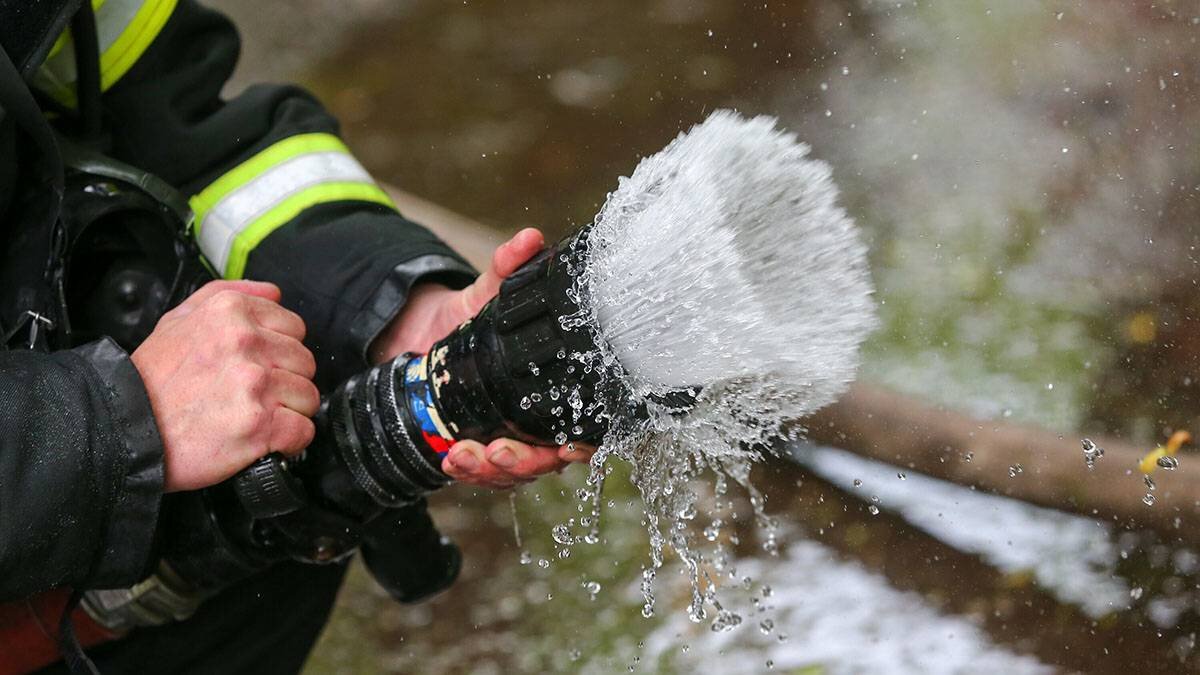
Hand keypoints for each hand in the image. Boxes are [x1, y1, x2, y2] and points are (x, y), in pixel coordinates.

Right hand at [132, 280, 319, 491]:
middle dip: (287, 382)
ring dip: (289, 412)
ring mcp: (254, 383)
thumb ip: (227, 295)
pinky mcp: (259, 424)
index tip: (263, 366)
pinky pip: (303, 431)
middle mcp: (246, 342)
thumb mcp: (178, 319)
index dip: (281, 352)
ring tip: (257, 417)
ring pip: (309, 397)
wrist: (122, 428)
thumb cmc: (150, 381)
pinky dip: (290, 441)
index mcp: (231, 313)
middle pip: (305, 363)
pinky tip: (267, 440)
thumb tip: (272, 292)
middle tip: (256, 396)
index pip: (295, 327)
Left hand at [370, 228, 594, 487]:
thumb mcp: (487, 293)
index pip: (583, 427)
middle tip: (499, 451)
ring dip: (488, 472)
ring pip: (510, 474)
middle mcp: (535, 424)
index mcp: (552, 391)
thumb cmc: (468, 319)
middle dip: (524, 464)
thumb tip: (529, 239)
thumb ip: (507, 268)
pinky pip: (477, 475)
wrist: (418, 337)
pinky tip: (448, 460)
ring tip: (462, 456)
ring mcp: (505, 441)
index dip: (582, 443)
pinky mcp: (471, 450)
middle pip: (545, 461)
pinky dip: (464, 472)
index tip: (570, 446)